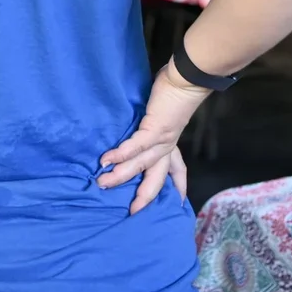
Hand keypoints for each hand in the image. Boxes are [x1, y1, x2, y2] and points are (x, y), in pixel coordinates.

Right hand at [98, 63, 210, 212]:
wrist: (187, 80)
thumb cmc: (176, 89)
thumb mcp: (165, 110)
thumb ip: (154, 119)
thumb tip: (142, 117)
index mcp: (171, 142)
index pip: (177, 169)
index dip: (178, 186)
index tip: (179, 201)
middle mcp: (168, 146)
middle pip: (157, 178)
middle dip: (145, 197)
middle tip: (132, 212)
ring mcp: (162, 140)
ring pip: (141, 165)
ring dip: (121, 176)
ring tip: (103, 183)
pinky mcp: (155, 130)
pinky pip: (136, 146)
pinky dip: (121, 154)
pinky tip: (108, 160)